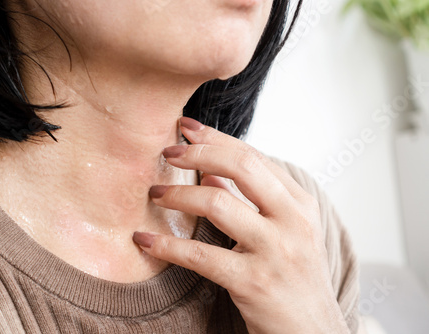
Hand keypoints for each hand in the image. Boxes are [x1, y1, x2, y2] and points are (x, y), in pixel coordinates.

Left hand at [132, 117, 349, 333]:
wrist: (312, 331)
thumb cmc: (294, 278)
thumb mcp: (284, 232)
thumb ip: (252, 200)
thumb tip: (211, 174)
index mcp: (299, 203)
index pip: (253, 156)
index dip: (215, 138)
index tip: (185, 129)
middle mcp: (292, 220)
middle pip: (240, 166)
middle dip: (198, 153)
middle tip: (168, 152)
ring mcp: (275, 250)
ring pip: (216, 202)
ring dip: (177, 194)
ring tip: (155, 193)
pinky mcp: (253, 282)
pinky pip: (200, 255)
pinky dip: (166, 244)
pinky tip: (144, 239)